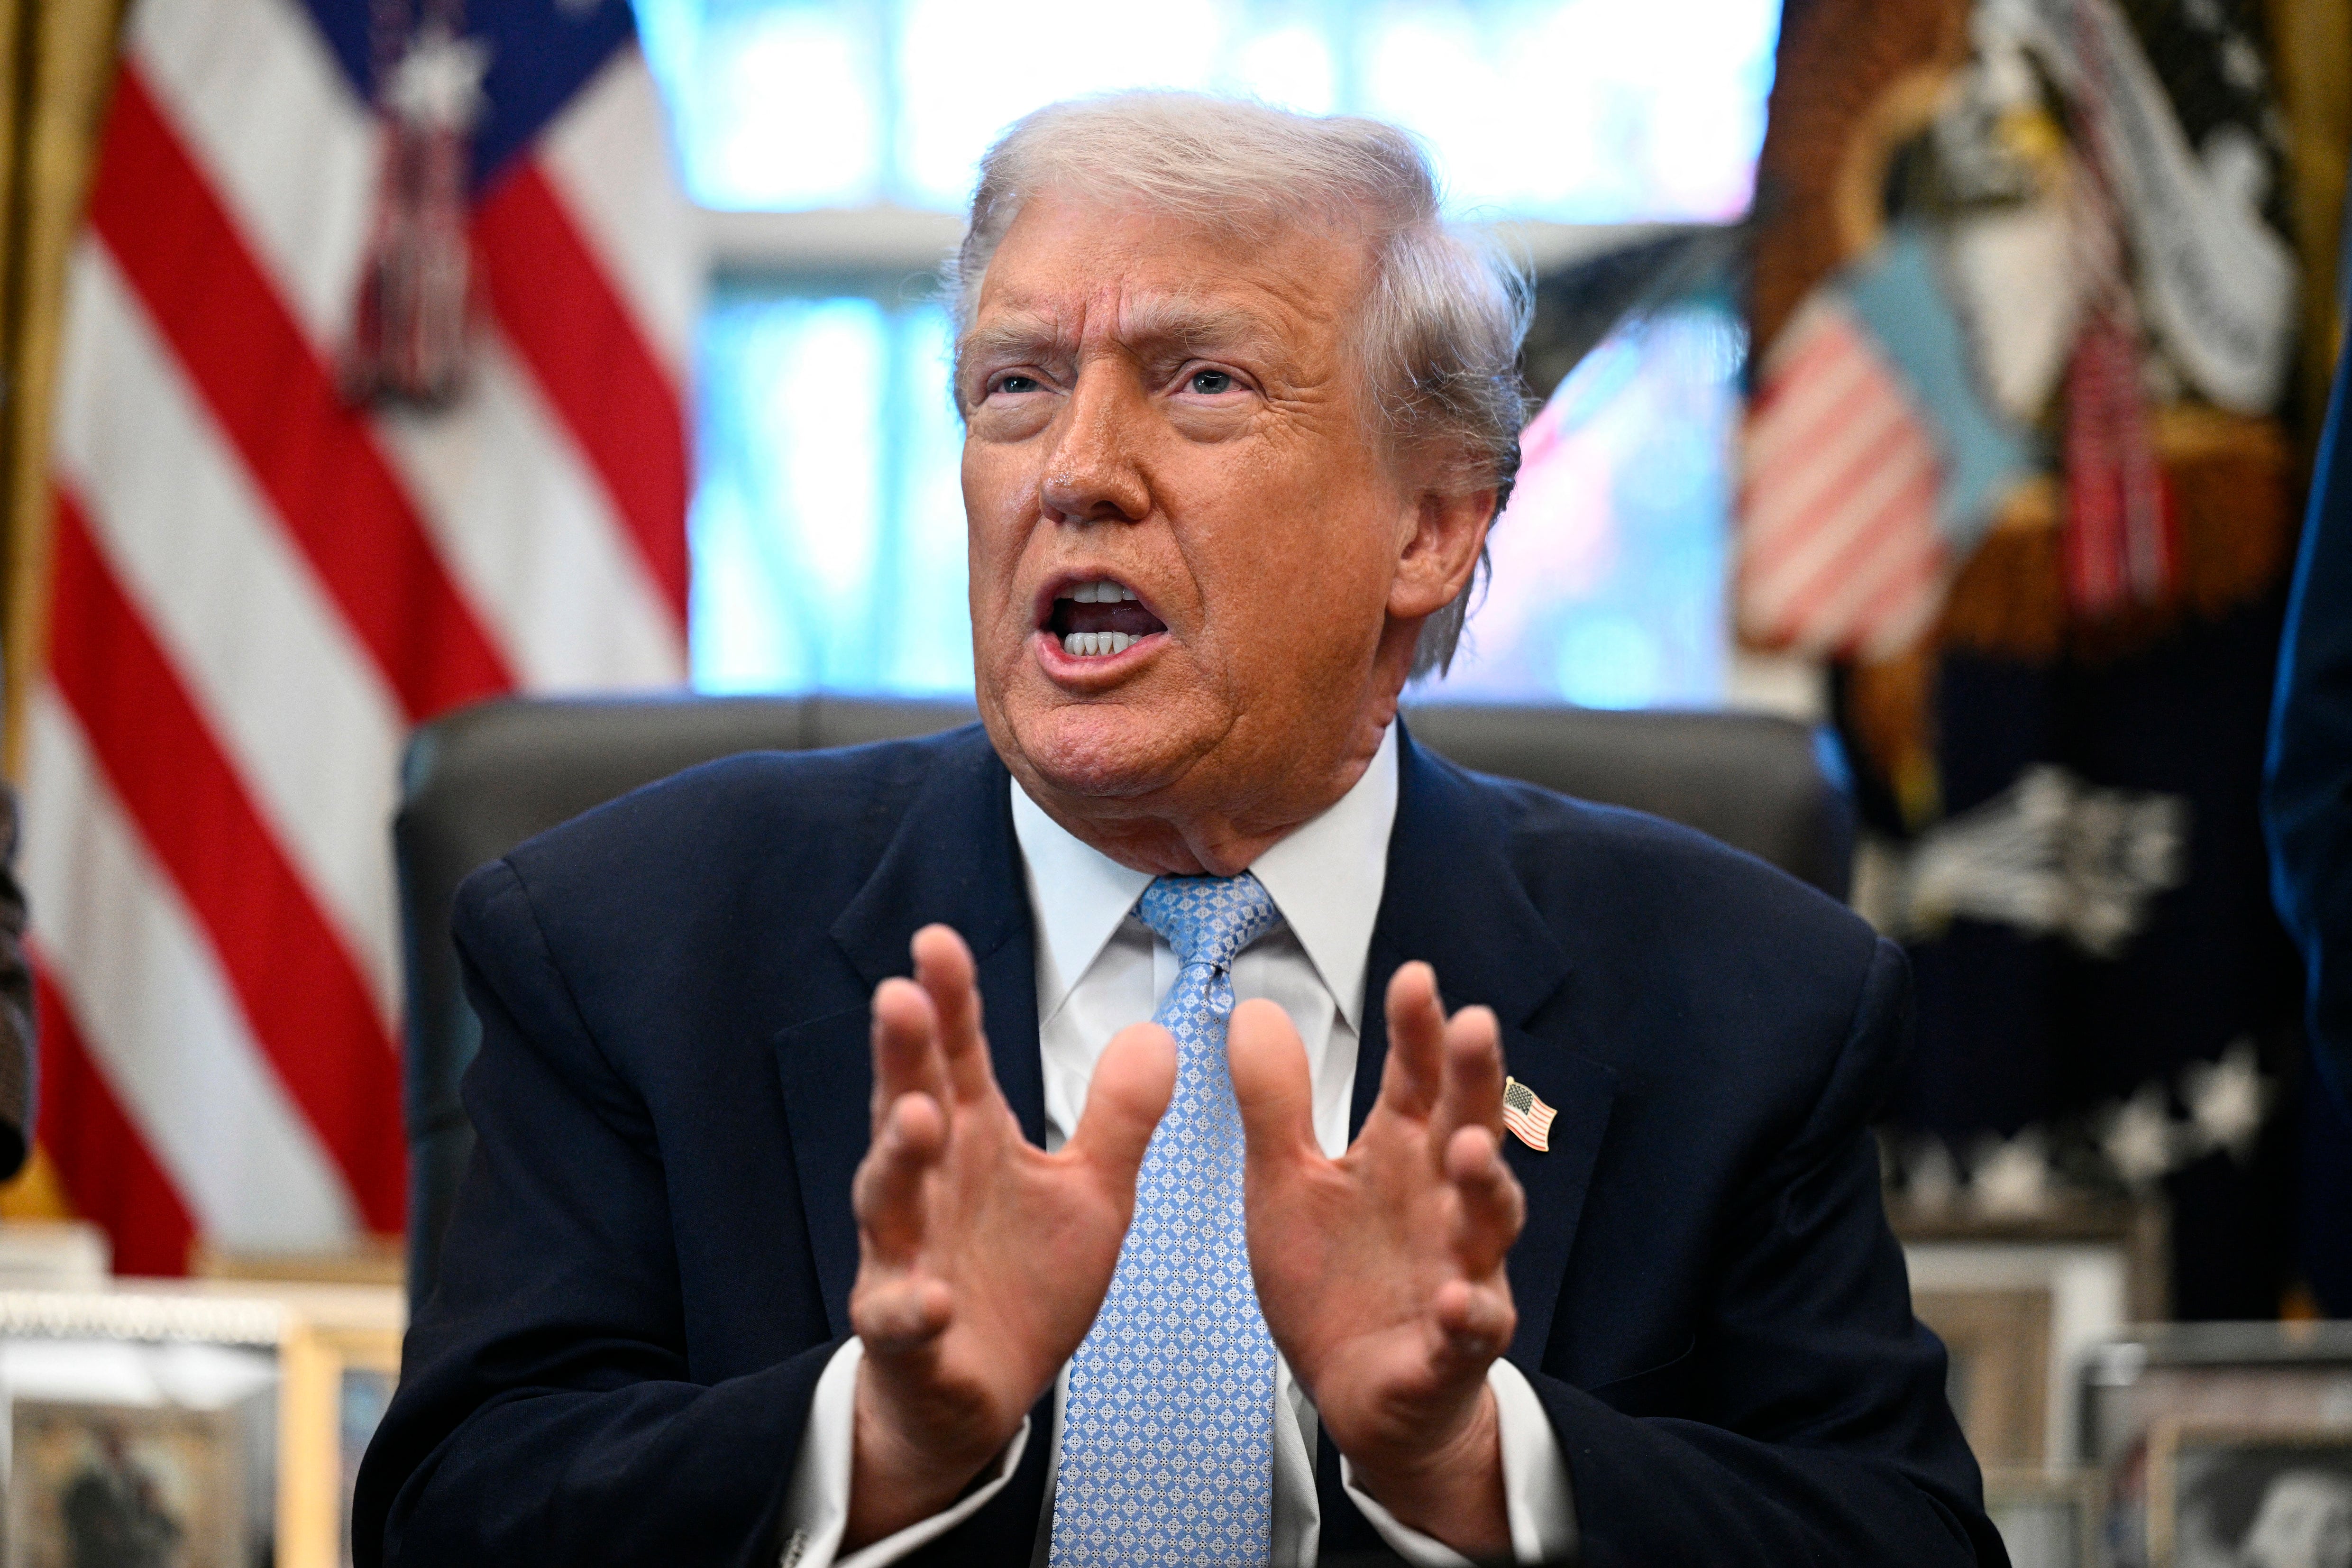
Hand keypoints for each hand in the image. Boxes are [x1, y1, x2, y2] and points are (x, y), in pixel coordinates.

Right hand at [844, 925, 1175, 1545]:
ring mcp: (904, 1258)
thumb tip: (1159, 1032)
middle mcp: (927, 1188)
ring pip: (888, 1201)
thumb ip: (1120, 1116)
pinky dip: (914, 1306)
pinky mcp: (904, 1335)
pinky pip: (902, 1317)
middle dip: (903, 1054)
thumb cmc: (1020, 1283)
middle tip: (901, 997)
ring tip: (918, 1117)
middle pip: (907, 1106)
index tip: (936, 941)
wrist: (971, 1393)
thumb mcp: (1090, 1192)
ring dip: (898, 1158)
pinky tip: (934, 1296)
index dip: (948, 1001)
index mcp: (972, 1142)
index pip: (956, 1059)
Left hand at [1227, 962, 1523, 1557]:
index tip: (1413, 977)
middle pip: (1471, 1127)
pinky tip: (1455, 1298)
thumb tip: (1256, 1011)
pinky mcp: (1453, 1347)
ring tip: (1467, 1151)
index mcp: (1400, 1155)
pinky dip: (1468, 1313)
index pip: (1418, 1078)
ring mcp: (1460, 1271)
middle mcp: (1441, 1203)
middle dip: (1477, 1080)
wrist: (1359, 1393)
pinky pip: (1472, 1328)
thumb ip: (1276, 1101)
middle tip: (1475, 1026)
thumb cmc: (1336, 1280)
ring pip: (1487, 1222)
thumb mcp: (1285, 1181)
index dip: (1418, 1029)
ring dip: (1484, 1185)